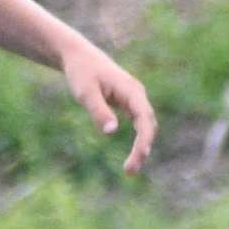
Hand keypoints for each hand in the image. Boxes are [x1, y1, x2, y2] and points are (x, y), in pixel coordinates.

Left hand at [55, 31, 156, 174]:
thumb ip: (98, 111)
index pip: (145, 118)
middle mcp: (137, 95)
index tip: (139, 156)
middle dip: (143, 148)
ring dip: (141, 147)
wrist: (79, 57)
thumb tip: (112, 132)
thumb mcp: (86, 92)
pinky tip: (133, 155)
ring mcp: (134, 99)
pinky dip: (138, 140)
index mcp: (131, 90)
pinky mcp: (128, 103)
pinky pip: (139, 124)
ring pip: (145, 126)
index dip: (144, 138)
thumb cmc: (81, 72)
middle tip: (129, 171)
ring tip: (130, 169)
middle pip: (149, 125)